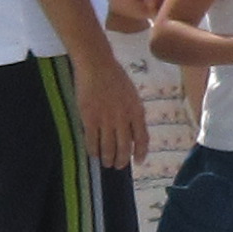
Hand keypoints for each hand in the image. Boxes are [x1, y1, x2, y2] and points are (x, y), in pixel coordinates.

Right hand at [71, 44, 145, 170]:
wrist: (97, 65)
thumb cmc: (115, 77)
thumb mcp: (132, 95)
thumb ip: (133, 112)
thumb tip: (132, 130)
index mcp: (137, 111)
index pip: (142, 139)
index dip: (140, 153)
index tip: (138, 162)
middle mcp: (123, 119)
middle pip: (124, 147)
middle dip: (122, 160)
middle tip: (118, 166)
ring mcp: (106, 120)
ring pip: (108, 148)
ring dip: (107, 159)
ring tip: (106, 163)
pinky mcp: (90, 119)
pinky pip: (92, 141)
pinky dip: (93, 150)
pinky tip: (93, 153)